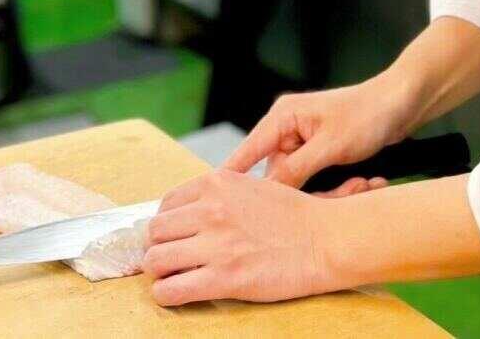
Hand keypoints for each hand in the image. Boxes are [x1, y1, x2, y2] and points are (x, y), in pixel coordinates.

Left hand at [144, 169, 333, 304]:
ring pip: (155, 259)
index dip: (168, 223)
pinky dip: (166, 295)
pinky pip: (170, 290)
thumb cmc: (293, 215)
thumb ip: (218, 195)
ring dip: (160, 271)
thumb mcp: (251, 187)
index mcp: (217, 183)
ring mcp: (216, 244)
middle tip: (172, 257)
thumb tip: (187, 213)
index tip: (174, 236)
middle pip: (155, 231)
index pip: (166, 204)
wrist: (324, 239)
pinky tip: (176, 293)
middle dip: (160, 245)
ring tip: (174, 275)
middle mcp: (211, 210)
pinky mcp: (224, 278)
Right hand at [224, 73, 414, 195]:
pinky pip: (319, 182)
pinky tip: (363, 180)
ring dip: (331, 191)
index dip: (233, 178)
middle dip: (309, 191)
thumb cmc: (368, 114)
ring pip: (302, 185)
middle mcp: (289, 130)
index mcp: (283, 117)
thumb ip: (296, 170)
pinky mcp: (321, 155)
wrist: (402, 104)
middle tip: (343, 190)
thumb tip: (266, 193)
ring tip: (360, 183)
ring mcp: (305, 144)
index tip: (218, 205)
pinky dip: (340, 186)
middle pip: (278, 177)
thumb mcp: (331, 145)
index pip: (247, 152)